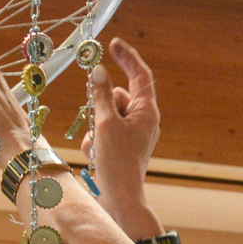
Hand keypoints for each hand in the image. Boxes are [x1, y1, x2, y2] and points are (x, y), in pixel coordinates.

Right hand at [82, 38, 160, 211]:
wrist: (120, 200)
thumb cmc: (118, 163)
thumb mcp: (106, 124)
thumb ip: (100, 96)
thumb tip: (97, 72)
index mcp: (147, 112)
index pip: (140, 75)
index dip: (127, 57)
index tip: (113, 44)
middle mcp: (143, 121)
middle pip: (117, 97)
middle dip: (101, 106)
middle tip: (96, 118)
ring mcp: (132, 135)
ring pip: (106, 116)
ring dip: (95, 128)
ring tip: (97, 146)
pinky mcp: (122, 147)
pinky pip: (103, 133)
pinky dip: (95, 141)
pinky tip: (96, 156)